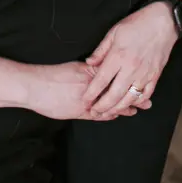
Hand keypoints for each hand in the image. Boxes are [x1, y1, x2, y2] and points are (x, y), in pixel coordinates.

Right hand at [25, 61, 150, 121]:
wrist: (34, 86)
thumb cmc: (50, 76)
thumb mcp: (71, 67)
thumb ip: (86, 69)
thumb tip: (98, 66)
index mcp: (88, 72)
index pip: (114, 76)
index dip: (128, 79)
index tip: (140, 80)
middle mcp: (90, 86)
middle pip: (117, 91)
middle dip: (132, 96)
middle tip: (147, 100)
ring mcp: (86, 100)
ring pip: (110, 104)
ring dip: (124, 107)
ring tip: (137, 109)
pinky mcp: (79, 111)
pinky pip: (99, 115)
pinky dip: (108, 115)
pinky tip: (116, 115)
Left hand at [82, 2, 178, 116]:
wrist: (162, 22)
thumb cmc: (136, 24)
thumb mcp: (113, 32)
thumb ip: (100, 50)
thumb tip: (89, 63)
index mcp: (118, 56)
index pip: (102, 80)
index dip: (92, 92)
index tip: (85, 100)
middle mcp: (131, 68)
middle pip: (114, 94)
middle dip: (103, 106)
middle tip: (94, 113)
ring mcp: (145, 74)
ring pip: (130, 98)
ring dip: (118, 108)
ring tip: (108, 114)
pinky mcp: (155, 76)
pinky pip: (145, 95)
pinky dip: (137, 103)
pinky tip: (129, 106)